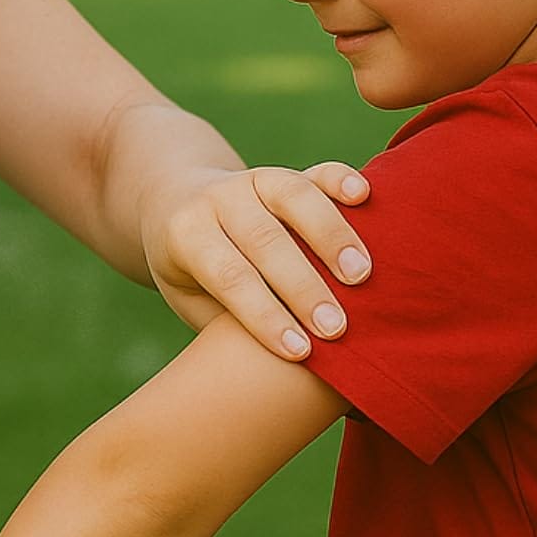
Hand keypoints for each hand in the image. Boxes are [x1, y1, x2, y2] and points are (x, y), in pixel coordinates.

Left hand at [147, 161, 371, 359]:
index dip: (264, 314)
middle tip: (337, 327)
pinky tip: (363, 196)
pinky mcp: (282, 174)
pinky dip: (339, 180)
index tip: (300, 351)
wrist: (173, 203)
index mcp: (186, 234)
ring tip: (361, 276)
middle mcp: (217, 201)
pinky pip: (314, 172)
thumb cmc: (191, 273)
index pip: (229, 275)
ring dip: (331, 235)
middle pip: (264, 239)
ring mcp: (251, 180)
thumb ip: (228, 318)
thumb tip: (278, 363)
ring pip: (292, 197)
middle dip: (303, 286)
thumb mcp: (188, 298)